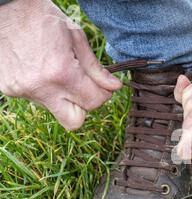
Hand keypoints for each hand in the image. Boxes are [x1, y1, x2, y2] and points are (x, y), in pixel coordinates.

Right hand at [0, 0, 121, 129]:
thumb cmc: (40, 17)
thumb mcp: (74, 36)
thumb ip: (95, 67)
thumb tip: (114, 86)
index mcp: (61, 72)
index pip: (93, 102)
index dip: (103, 94)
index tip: (103, 85)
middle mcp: (41, 87)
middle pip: (74, 121)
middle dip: (83, 106)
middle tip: (83, 87)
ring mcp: (22, 90)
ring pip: (55, 109)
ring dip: (63, 95)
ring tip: (56, 69)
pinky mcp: (8, 90)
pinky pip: (36, 98)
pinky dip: (44, 88)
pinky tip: (39, 68)